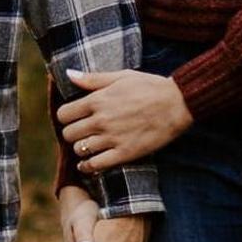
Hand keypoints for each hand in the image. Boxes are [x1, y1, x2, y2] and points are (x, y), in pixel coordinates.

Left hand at [57, 65, 192, 170]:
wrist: (177, 104)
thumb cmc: (150, 87)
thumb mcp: (121, 76)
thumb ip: (93, 79)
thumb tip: (68, 74)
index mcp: (98, 100)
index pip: (64, 114)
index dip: (66, 117)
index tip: (74, 118)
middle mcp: (101, 120)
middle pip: (69, 134)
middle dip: (72, 133)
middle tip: (81, 132)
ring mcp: (112, 138)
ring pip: (80, 150)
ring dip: (81, 149)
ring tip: (88, 146)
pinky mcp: (125, 153)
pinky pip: (96, 165)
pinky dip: (88, 166)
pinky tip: (89, 163)